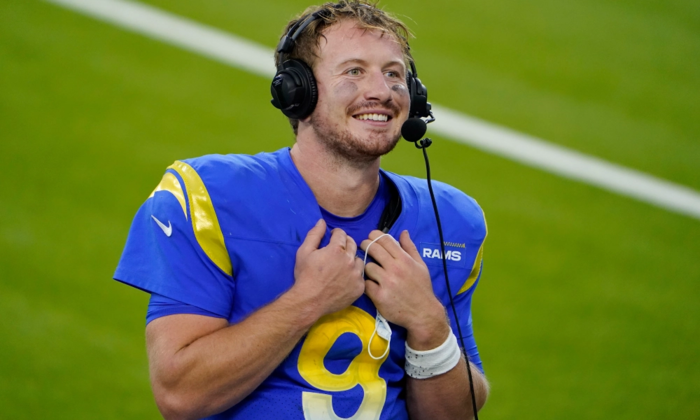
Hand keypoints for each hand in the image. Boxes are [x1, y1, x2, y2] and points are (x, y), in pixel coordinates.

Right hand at [292, 219, 364, 317]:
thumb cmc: (305, 276)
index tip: (332, 238)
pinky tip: (346, 278)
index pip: (341, 234)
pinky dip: (355, 275)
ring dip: (352, 259)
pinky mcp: (359, 288)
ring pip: (359, 260)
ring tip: (343, 265)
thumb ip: (314, 235)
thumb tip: (322, 222)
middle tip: (337, 250)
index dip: (335, 234)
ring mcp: (356, 275)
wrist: (309, 301)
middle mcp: (350, 260)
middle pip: (352, 244)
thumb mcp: (304, 252)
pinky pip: (361, 276)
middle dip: (345, 244)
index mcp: (336, 249)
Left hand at [361, 230, 449, 349]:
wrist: (423, 313)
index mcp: (404, 259)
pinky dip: (368, 284)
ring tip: (372, 271)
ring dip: (368, 268)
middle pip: (372, 249)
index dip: (374, 235)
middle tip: (364, 247)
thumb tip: (403, 232)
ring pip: (367, 267)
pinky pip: (366, 284)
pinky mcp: (379, 296)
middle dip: (365, 245)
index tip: (370, 237)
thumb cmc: (421, 288)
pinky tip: (372, 285)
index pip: (384, 239)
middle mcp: (395, 269)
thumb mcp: (420, 265)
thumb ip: (410, 248)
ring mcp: (386, 283)